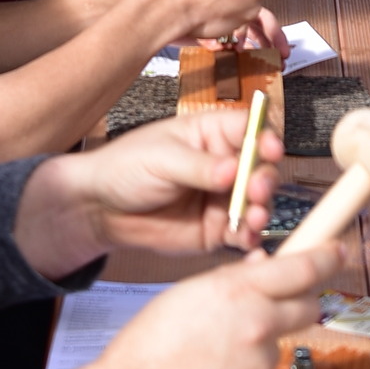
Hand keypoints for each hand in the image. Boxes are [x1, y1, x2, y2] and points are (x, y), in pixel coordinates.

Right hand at [5, 242, 339, 368]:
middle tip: (274, 306)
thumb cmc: (146, 349)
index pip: (303, 269)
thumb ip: (232, 282)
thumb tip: (263, 269)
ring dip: (257, 347)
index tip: (337, 251)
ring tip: (210, 358)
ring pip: (276, 346)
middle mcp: (260, 329)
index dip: (326, 257)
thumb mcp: (186, 295)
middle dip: (298, 302)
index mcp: (240, 294)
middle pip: (307, 308)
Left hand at [14, 109, 286, 273]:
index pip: (250, 129)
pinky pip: (242, 233)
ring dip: (261, 208)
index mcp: (212, 134)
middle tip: (256, 189)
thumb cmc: (125, 168)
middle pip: (261, 167)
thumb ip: (198, 166)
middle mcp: (225, 164)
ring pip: (257, 202)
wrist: (100, 209)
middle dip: (264, 178)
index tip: (269, 149)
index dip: (265, 137)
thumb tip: (233, 170)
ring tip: (253, 217)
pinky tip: (247, 239)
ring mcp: (223, 197)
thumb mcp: (161, 159)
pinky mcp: (218, 229)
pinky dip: (250, 236)